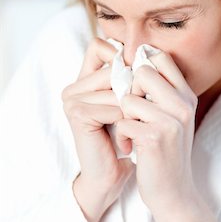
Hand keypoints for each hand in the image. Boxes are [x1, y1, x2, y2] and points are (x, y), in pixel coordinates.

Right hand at [61, 37, 133, 221]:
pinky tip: (124, 139)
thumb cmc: (123, 138)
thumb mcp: (127, 103)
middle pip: (114, 67)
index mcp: (83, 80)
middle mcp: (73, 87)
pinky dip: (127, 121)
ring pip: (118, 87)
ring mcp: (72, 99)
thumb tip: (146, 50)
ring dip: (133, 108)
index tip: (137, 78)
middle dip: (134, 88)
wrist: (110, 175)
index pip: (99, 46)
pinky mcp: (78, 113)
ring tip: (132, 127)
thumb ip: (128, 77)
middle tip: (138, 113)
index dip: (121, 56)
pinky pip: (116, 106)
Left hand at [114, 51, 197, 215]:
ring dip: (123, 117)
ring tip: (131, 133)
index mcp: (186, 95)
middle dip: (128, 90)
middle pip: (142, 71)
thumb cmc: (165, 152)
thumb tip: (137, 61)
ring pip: (128, 98)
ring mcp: (172, 120)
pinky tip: (129, 148)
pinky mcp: (156, 137)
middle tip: (130, 112)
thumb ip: (160, 92)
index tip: (133, 85)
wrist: (173, 192)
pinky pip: (123, 122)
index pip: (161, 58)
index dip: (140, 65)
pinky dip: (121, 136)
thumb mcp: (171, 117)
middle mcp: (183, 104)